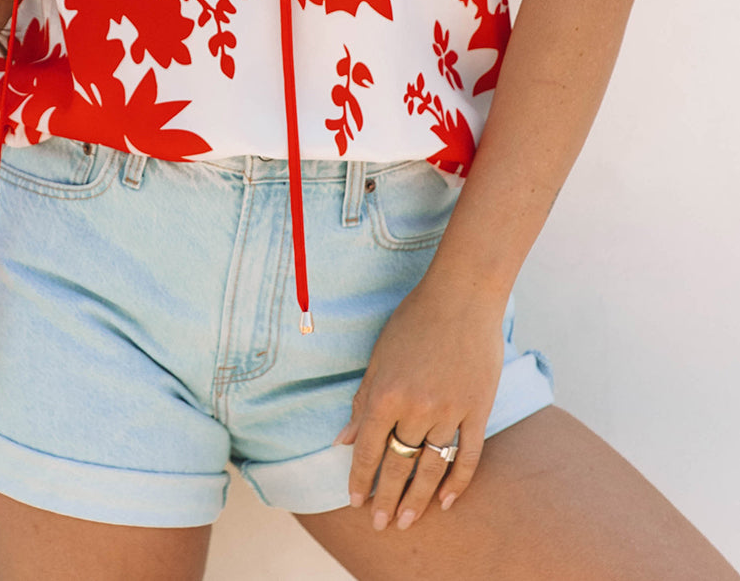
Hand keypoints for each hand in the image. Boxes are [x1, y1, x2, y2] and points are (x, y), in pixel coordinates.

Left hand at [334, 276, 505, 530]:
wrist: (462, 295)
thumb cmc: (415, 319)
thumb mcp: (379, 356)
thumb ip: (363, 400)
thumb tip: (343, 441)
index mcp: (386, 393)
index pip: (368, 449)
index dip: (360, 478)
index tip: (355, 501)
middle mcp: (416, 407)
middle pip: (398, 465)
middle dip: (386, 499)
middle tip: (381, 524)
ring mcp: (450, 410)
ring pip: (430, 467)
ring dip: (418, 498)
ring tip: (408, 521)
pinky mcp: (477, 409)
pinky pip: (467, 455)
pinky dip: (457, 481)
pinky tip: (446, 501)